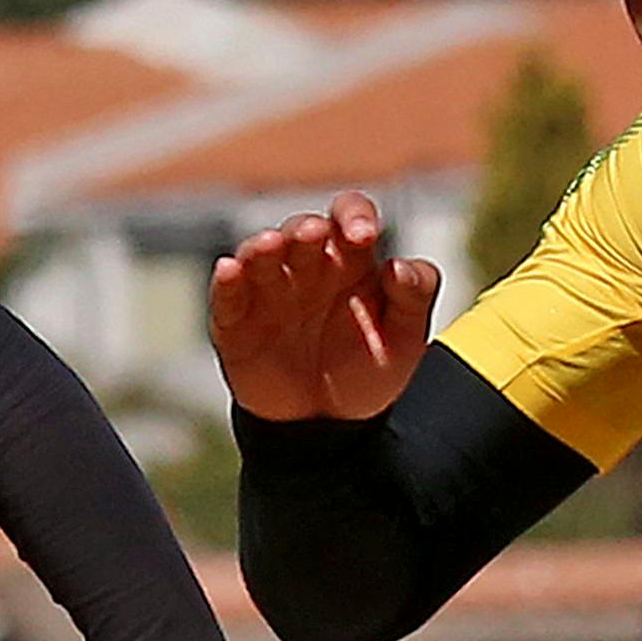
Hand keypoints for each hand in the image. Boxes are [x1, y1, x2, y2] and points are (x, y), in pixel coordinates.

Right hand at [211, 193, 442, 424]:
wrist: (330, 426)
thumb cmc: (367, 370)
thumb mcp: (406, 339)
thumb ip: (415, 296)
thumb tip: (399, 265)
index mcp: (350, 259)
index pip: (349, 215)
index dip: (354, 215)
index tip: (364, 235)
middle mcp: (307, 266)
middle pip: (302, 230)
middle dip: (306, 230)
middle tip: (314, 235)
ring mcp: (269, 291)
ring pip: (261, 253)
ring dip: (263, 245)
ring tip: (270, 246)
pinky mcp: (236, 321)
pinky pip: (227, 294)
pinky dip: (226, 280)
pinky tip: (229, 269)